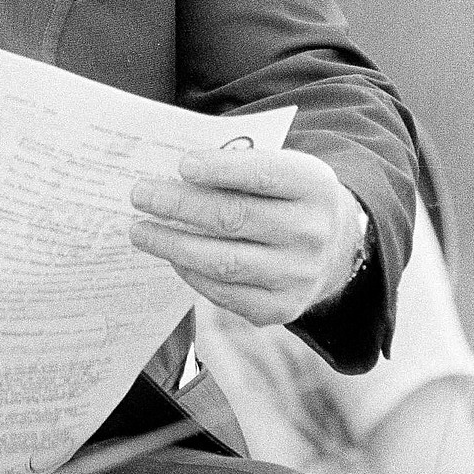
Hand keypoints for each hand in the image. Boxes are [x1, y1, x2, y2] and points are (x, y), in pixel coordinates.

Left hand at [129, 147, 364, 326]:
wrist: (333, 247)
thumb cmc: (286, 194)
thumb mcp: (280, 166)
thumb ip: (239, 164)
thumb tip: (174, 172)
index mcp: (313, 186)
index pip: (263, 175)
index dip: (220, 169)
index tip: (181, 164)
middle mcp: (311, 233)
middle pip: (234, 218)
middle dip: (180, 205)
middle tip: (140, 194)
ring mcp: (298, 276)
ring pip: (225, 261)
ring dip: (173, 244)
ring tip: (140, 230)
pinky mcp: (281, 309)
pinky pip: (226, 294)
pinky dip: (192, 273)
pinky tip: (170, 255)